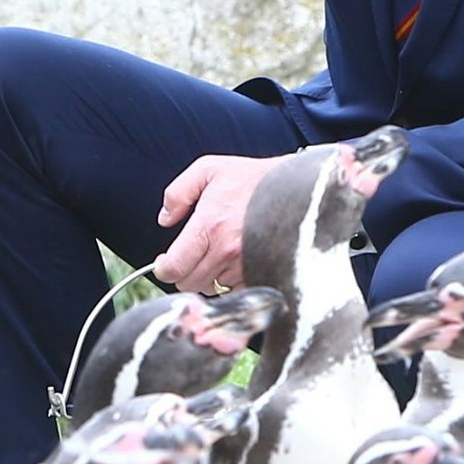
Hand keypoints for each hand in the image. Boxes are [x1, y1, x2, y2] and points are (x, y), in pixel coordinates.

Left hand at [152, 154, 277, 291]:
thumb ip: (178, 192)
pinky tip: (231, 266)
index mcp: (209, 226)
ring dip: (208, 277)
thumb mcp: (209, 169)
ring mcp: (245, 266)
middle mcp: (227, 251)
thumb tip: (165, 219)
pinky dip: (229, 285)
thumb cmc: (254, 179)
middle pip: (189, 284)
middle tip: (190, 257)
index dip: (164, 268)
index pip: (174, 268)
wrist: (299, 188)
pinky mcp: (262, 275)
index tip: (165, 263)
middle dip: (184, 272)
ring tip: (216, 256)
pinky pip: (234, 294)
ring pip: (211, 290)